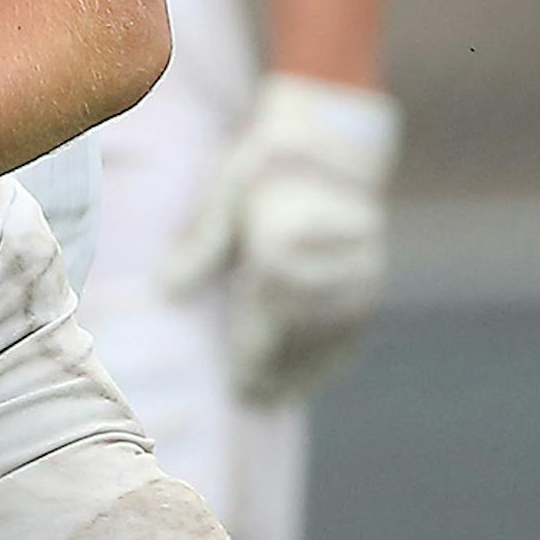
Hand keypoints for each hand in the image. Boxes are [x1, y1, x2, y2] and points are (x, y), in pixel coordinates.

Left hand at [160, 73, 400, 405]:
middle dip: (276, 371)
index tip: (241, 387)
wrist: (330, 139)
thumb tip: (168, 292)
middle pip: (297, 336)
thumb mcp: (224, 195)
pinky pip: (354, 326)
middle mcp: (326, 264)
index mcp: (282, 245)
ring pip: (328, 337)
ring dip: (306, 370)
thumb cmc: (264, 164)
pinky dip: (334, 353)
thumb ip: (200, 245)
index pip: (267, 319)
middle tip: (255, 400)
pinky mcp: (371, 275)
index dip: (254, 357)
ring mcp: (356, 272)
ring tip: (280, 396)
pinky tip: (316, 372)